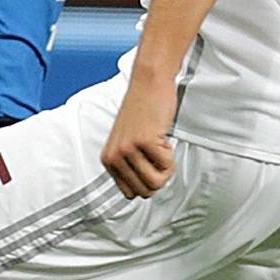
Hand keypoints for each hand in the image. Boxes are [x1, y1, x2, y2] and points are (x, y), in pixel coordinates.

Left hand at [101, 68, 176, 198]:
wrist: (148, 85)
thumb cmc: (143, 114)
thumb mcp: (127, 144)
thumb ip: (130, 167)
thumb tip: (144, 193)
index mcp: (108, 161)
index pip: (130, 194)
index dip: (147, 182)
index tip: (150, 163)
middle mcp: (114, 157)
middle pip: (145, 191)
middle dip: (159, 177)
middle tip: (158, 155)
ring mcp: (127, 150)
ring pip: (156, 183)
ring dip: (166, 168)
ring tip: (160, 147)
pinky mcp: (143, 142)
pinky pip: (166, 165)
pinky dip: (171, 154)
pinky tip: (162, 136)